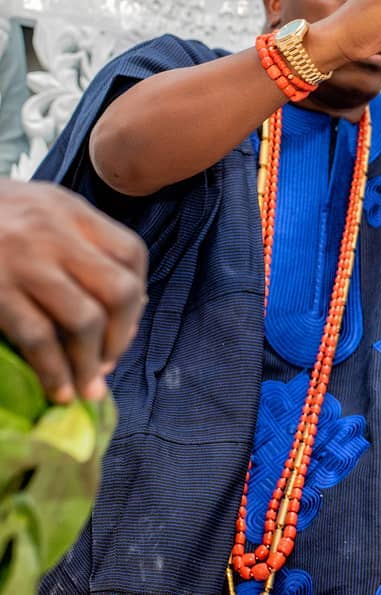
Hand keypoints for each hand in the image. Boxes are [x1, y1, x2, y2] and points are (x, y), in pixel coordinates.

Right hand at [0, 180, 147, 402]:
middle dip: (122, 334)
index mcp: (70, 211)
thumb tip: (130, 301)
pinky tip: (60, 389)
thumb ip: (80, 242)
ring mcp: (24, 263)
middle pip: (119, 290)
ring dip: (91, 362)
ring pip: (84, 321)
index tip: (128, 321)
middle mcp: (54, 234)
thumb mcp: (38, 208)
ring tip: (90, 386)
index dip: (138, 293)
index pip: (130, 253)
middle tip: (111, 360)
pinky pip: (38, 338)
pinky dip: (55, 371)